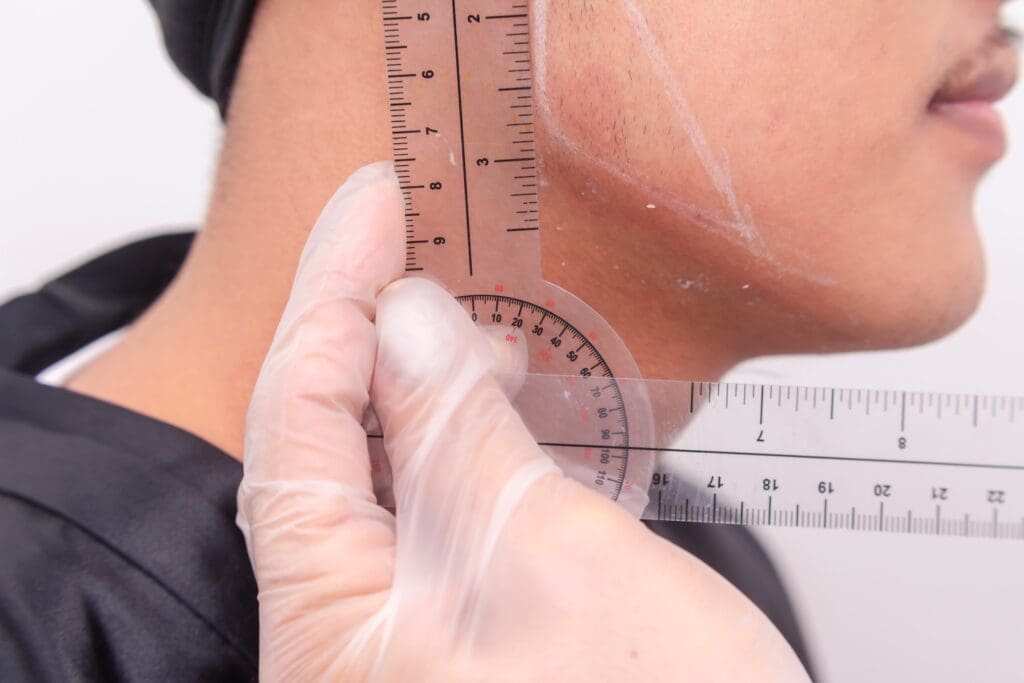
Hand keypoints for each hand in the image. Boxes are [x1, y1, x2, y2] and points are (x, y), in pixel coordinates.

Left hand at [237, 162, 808, 681]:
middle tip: (412, 236)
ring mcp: (404, 634)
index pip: (296, 414)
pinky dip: (466, 441)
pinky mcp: (463, 632)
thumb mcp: (554, 566)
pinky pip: (438, 510)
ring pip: (384, 471)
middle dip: (365, 328)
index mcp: (331, 625)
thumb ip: (460, 440)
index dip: (329, 293)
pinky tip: (501, 403)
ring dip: (421, 381)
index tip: (373, 203)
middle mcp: (347, 633)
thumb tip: (402, 327)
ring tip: (466, 311)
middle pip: (325, 441)